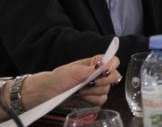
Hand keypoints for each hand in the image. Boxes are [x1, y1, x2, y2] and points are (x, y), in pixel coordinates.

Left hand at [0, 56, 120, 121]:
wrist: (47, 93)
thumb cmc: (58, 77)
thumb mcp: (73, 71)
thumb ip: (90, 70)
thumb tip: (104, 67)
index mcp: (96, 63)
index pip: (113, 61)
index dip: (113, 65)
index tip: (106, 71)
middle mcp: (99, 74)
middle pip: (114, 77)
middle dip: (101, 81)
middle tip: (87, 83)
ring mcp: (97, 87)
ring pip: (107, 90)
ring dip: (92, 92)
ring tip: (79, 90)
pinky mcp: (93, 99)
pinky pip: (101, 100)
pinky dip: (91, 99)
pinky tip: (81, 97)